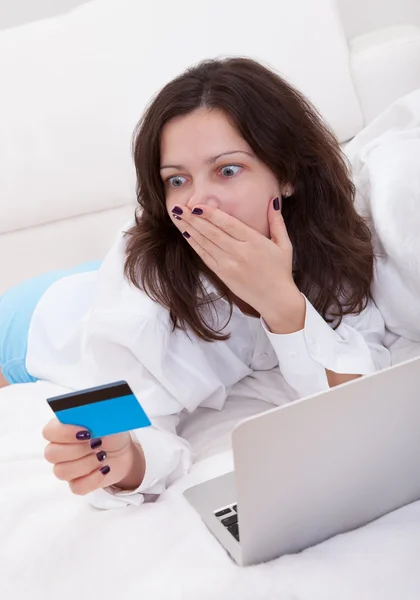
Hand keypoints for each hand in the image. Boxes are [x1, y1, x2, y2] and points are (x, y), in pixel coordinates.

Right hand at [42, 419, 144, 494]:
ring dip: (86, 464)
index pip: (49, 432)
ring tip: (103, 455)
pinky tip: (104, 468)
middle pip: (52, 454)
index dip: (64, 433)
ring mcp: (67, 467)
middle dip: (77, 449)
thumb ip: (95, 414)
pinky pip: (76, 487)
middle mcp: (60, 449)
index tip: (86, 432)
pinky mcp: (77, 483)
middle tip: (97, 444)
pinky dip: (93, 479)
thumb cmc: (111, 431)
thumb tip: (89, 414)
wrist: (124, 450)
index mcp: (63, 428)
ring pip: (61, 472)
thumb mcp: (107, 418)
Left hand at [170, 199, 304, 332]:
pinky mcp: (223, 275)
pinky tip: (186, 234)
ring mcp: (229, 265)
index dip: (210, 214)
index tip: (196, 205)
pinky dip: (195, 245)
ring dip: (190, 229)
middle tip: (178, 207)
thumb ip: (277, 222)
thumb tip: (272, 201)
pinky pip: (205, 257)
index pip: (228, 224)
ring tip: (177, 217)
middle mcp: (239, 253)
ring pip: (205, 243)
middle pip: (212, 232)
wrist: (276, 300)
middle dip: (193, 218)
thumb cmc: (281, 271)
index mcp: (254, 242)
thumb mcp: (284, 245)